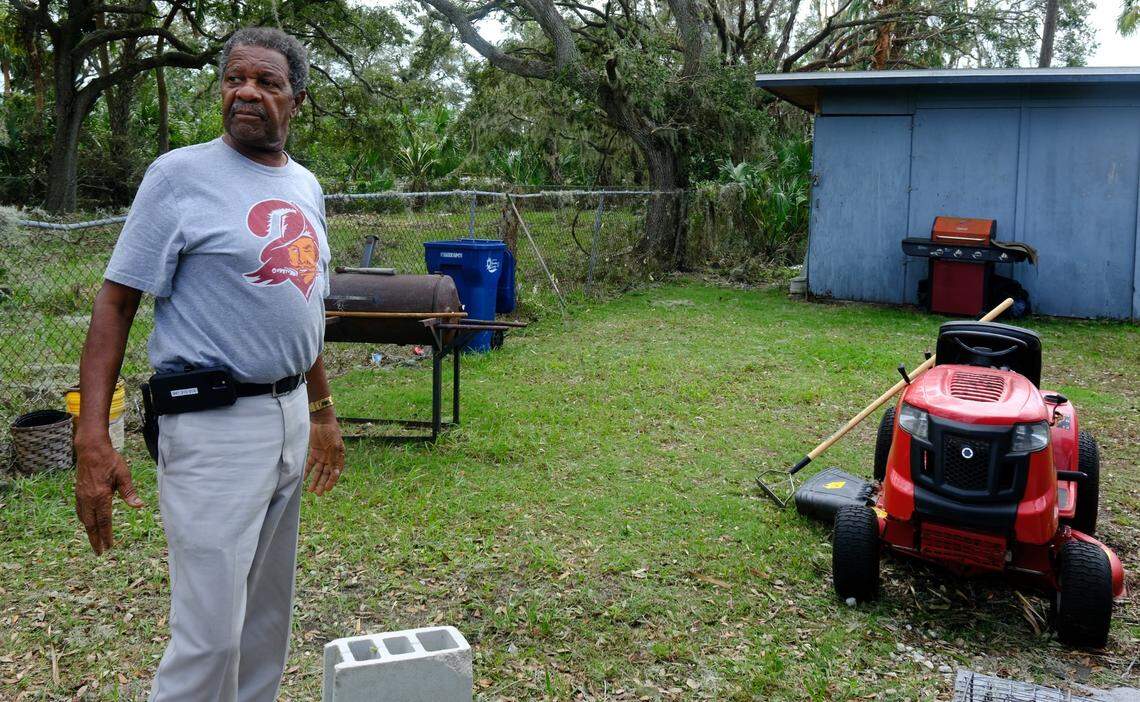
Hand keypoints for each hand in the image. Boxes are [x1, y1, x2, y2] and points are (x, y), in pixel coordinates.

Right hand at [74, 434, 143, 554]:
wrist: (91, 450)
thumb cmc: (110, 461)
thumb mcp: (124, 475)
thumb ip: (129, 493)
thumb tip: (139, 506)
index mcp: (101, 497)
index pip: (104, 522)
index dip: (107, 536)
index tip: (109, 546)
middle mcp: (89, 499)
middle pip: (92, 525)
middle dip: (96, 540)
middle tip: (99, 553)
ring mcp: (81, 496)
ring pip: (84, 519)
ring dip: (89, 531)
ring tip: (94, 541)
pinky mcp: (78, 492)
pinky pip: (79, 511)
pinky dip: (83, 520)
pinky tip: (87, 523)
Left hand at [305, 411, 344, 495]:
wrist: (321, 420)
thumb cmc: (330, 431)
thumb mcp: (333, 446)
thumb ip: (333, 460)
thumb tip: (335, 474)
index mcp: (338, 456)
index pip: (335, 472)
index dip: (331, 481)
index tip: (326, 489)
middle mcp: (331, 457)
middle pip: (326, 474)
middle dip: (322, 483)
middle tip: (318, 494)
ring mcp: (323, 455)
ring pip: (318, 471)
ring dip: (315, 480)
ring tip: (311, 490)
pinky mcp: (314, 452)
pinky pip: (311, 464)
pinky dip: (308, 471)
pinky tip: (304, 478)